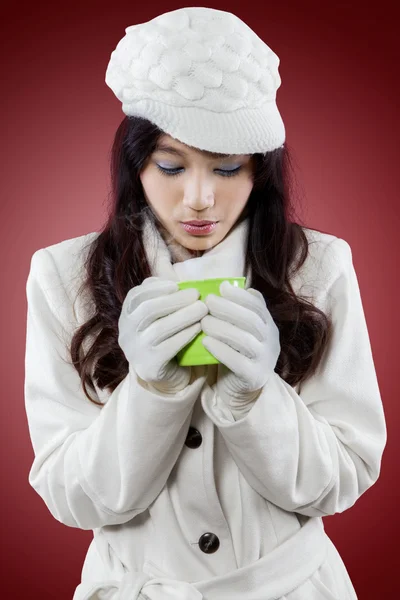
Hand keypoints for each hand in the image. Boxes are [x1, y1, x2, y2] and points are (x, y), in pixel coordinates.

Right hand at [118, 277, 207, 391]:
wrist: (165, 376)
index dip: (156, 288)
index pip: (135, 296)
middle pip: (148, 310)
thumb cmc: (166, 338)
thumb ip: (164, 297)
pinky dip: (185, 334)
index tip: (176, 284)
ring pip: (159, 328)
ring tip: (202, 308)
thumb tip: (177, 279)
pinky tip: (198, 327)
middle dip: (175, 300)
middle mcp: (126, 333)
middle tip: (196, 294)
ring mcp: (135, 351)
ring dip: (184, 315)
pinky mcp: (149, 367)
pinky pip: (168, 347)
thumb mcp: (160, 316)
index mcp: (127, 316)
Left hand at [200, 281, 280, 405]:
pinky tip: (206, 342)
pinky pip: (238, 362)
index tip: (221, 287)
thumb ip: (238, 310)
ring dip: (222, 328)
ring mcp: (264, 360)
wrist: (239, 388)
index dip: (240, 295)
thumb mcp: (241, 329)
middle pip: (251, 321)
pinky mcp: (253, 377)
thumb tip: (227, 285)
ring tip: (203, 322)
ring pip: (245, 341)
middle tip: (207, 302)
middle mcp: (271, 342)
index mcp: (269, 326)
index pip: (258, 306)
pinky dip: (221, 350)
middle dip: (228, 308)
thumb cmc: (236, 352)